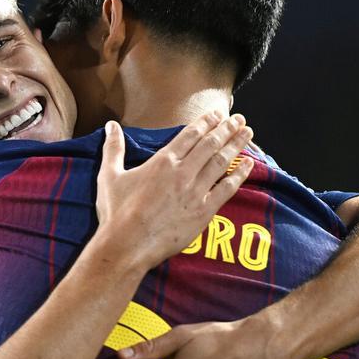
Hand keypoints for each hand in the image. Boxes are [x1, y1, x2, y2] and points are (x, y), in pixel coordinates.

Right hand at [94, 112, 254, 269]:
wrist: (128, 244)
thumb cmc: (116, 211)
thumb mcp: (109, 175)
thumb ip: (113, 148)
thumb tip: (110, 125)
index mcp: (162, 161)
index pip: (190, 135)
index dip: (206, 122)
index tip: (217, 114)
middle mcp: (182, 172)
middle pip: (210, 144)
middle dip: (226, 129)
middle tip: (240, 119)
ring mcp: (195, 191)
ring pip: (221, 162)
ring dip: (236, 145)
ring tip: (248, 132)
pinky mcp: (204, 211)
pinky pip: (226, 189)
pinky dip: (239, 175)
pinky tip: (248, 164)